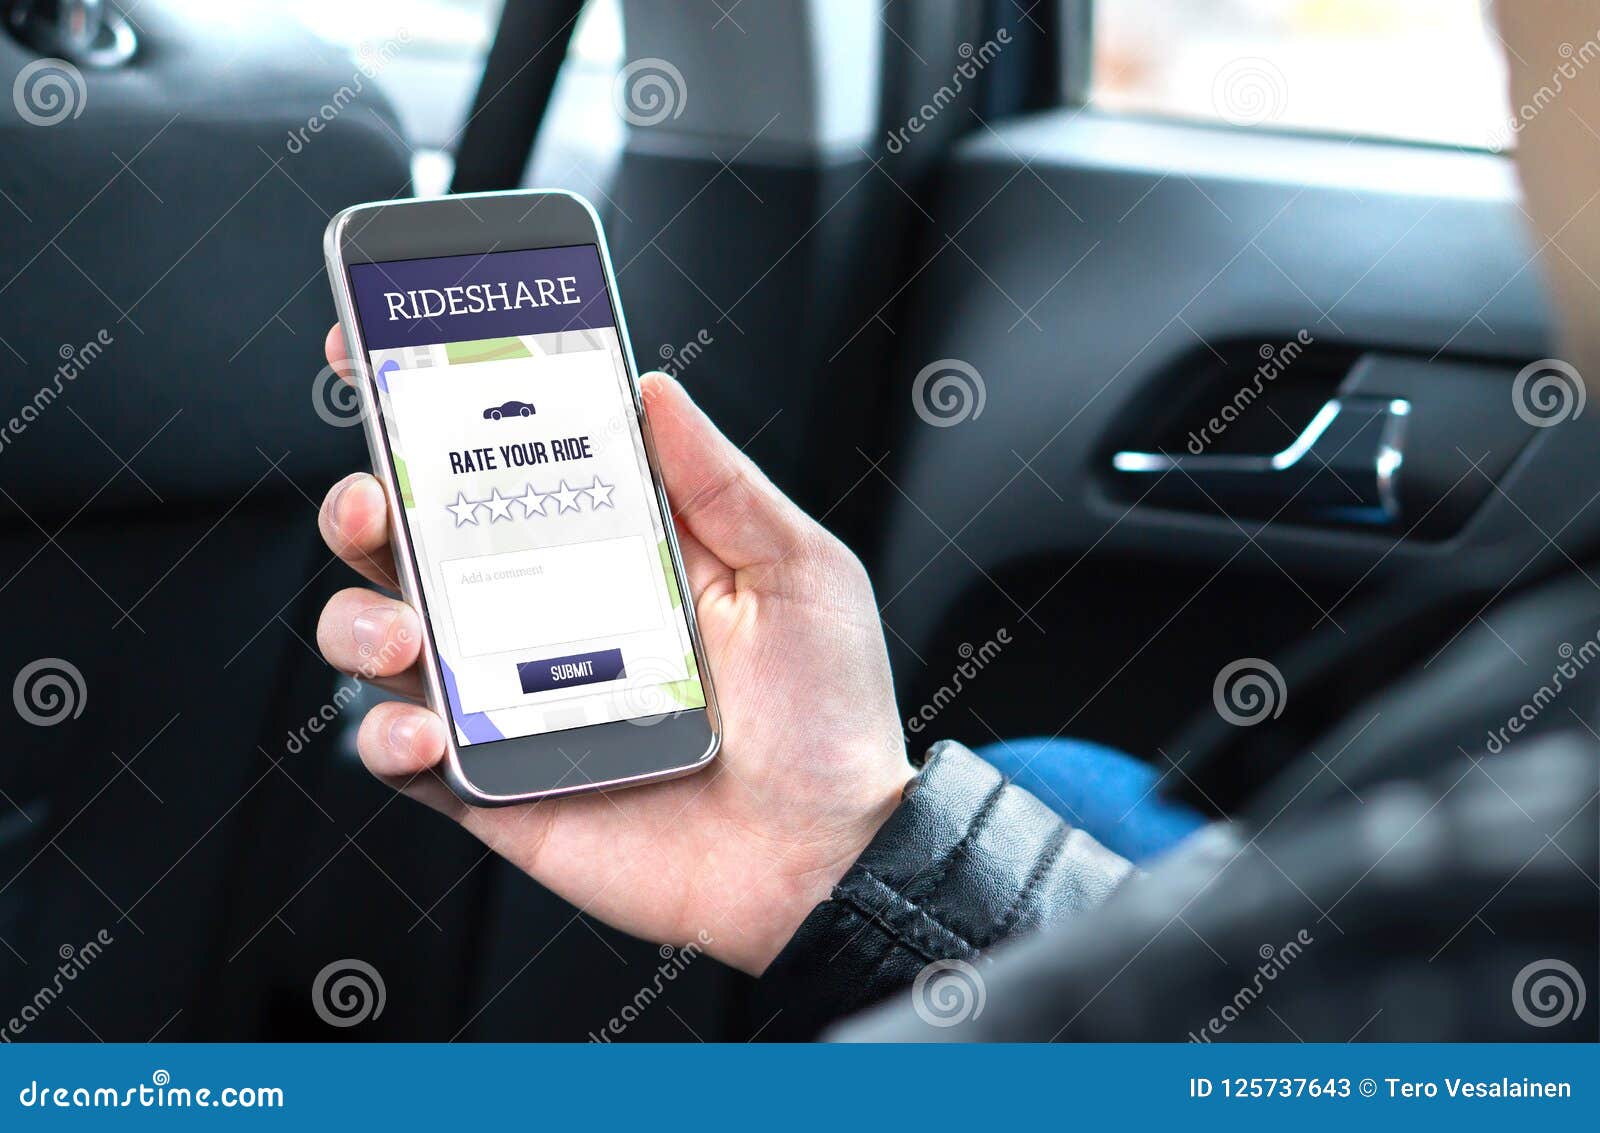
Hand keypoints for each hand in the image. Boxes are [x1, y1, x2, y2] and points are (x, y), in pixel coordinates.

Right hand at [314, 326, 911, 973]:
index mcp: (614, 552)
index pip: (508, 465)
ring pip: (386, 637)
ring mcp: (510, 701)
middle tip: (376, 497)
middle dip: (369, 505)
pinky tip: (424, 728)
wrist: (826, 861)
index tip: (379, 352)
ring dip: (361, 619)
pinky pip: (401, 753)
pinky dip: (386, 735)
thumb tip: (652, 389)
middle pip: (419, 543)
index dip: (436, 411)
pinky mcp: (492, 785)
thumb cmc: (827, 719)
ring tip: (403, 633)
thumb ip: (722, 484)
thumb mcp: (799, 574)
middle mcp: (548, 617)